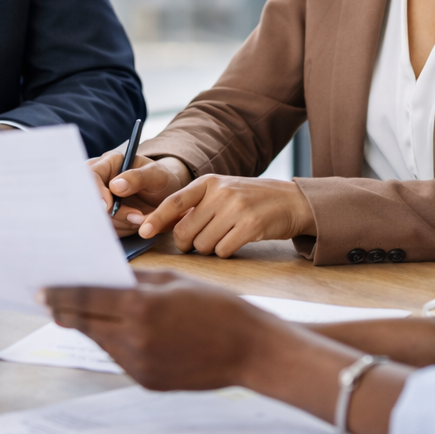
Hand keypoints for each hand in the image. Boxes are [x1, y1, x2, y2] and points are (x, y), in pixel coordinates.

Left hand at [44, 271, 288, 389]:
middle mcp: (135, 339)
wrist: (250, 350)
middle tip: (48, 302)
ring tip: (78, 313)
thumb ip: (134, 281)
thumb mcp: (175, 281)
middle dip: (65, 312)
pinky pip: (120, 357)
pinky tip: (115, 331)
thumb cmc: (217, 307)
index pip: (87, 299)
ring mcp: (140, 365)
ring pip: (101, 341)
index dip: (61, 294)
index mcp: (142, 308)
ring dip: (90, 326)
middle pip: (86, 324)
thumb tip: (102, 279)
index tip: (41, 290)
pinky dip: (114, 342)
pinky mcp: (147, 382)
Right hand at [89, 149, 190, 235]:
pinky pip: (103, 228)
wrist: (165, 197)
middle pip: (89, 200)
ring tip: (141, 218)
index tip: (107, 206)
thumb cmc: (160, 180)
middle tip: (136, 217)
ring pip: (97, 217)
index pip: (90, 175)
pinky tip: (134, 223)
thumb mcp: (156, 175)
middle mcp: (98, 180)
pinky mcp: (102, 216)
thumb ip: (137, 178)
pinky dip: (121, 230)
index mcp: (108, 163)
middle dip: (112, 213)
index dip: (95, 192)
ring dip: (120, 223)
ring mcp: (98, 200)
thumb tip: (115, 186)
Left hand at [135, 174, 316, 255]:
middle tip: (198, 242)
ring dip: (209, 248)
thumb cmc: (249, 200)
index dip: (156, 219)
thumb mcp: (220, 193)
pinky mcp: (251, 226)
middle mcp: (220, 192)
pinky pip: (223, 251)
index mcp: (208, 182)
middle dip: (187, 243)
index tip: (144, 232)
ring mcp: (236, 209)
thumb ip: (193, 206)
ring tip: (224, 236)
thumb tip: (158, 225)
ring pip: (202, 244)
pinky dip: (226, 251)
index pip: (174, 201)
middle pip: (185, 231)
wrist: (290, 200)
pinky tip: (236, 240)